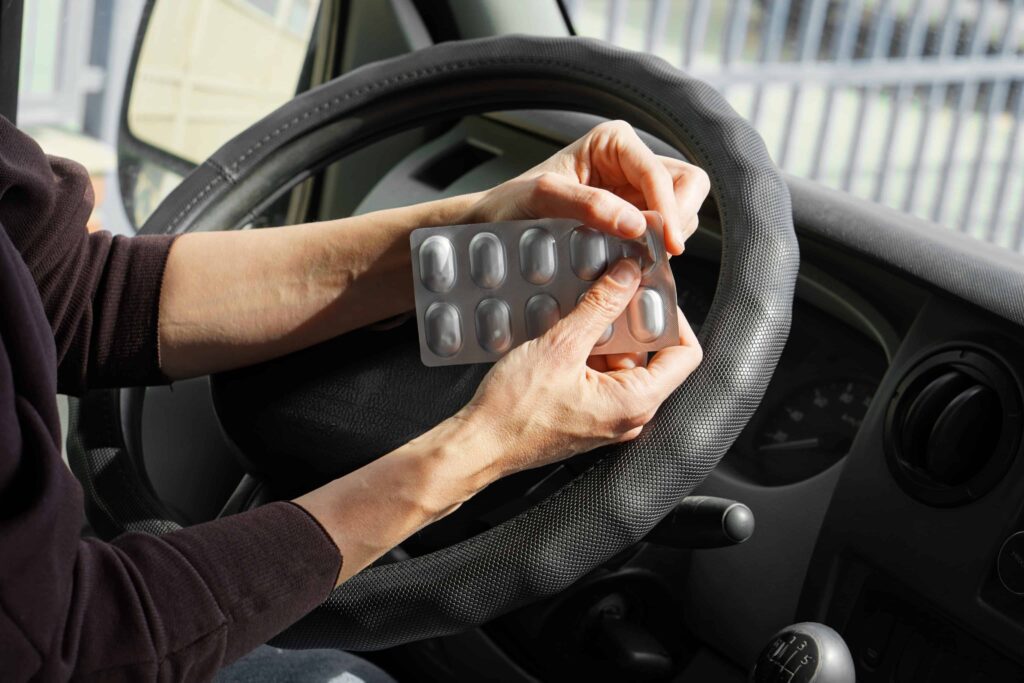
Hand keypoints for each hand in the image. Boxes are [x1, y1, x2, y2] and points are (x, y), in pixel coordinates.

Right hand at [455, 258, 702, 478]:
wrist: (478, 445)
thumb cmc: (514, 412)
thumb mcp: (561, 346)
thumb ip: (600, 307)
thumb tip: (628, 276)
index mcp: (635, 402)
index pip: (685, 354)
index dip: (673, 317)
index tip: (651, 293)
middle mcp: (629, 415)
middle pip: (652, 356)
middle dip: (630, 322)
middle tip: (608, 294)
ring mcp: (608, 418)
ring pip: (622, 364)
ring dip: (604, 337)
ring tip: (576, 317)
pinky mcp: (587, 417)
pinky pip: (601, 377)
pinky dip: (588, 354)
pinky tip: (563, 339)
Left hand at [463, 120, 709, 254]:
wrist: (492, 226)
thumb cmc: (510, 204)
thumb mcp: (542, 197)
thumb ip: (588, 204)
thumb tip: (635, 223)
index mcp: (614, 142)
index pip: (662, 174)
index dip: (670, 210)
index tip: (667, 246)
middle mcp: (630, 162)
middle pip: (687, 186)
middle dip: (677, 219)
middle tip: (657, 252)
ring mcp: (634, 192)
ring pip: (680, 211)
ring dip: (665, 237)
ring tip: (635, 257)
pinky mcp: (632, 220)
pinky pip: (661, 234)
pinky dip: (655, 250)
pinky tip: (632, 262)